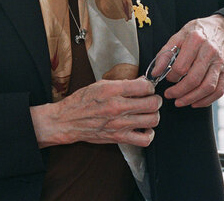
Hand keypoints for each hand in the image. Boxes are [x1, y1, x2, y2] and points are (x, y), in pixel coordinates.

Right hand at [30, 77, 160, 147]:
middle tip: (151, 99)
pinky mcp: (119, 137)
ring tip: (148, 112)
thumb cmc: (82, 101)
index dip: (150, 86)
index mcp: (113, 90)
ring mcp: (119, 124)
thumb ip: (123, 83)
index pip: (145, 86)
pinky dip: (149, 134)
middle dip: (155, 100)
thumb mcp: (101, 84)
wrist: (67, 120)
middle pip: (152, 104)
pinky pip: (144, 139)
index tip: (147, 87)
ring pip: (152, 120)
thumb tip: (142, 82)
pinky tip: (144, 127)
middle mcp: (118, 107)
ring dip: (154, 115)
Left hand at [158, 14, 223, 107]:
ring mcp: (220, 62)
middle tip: (170, 95)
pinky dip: (206, 101)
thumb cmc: (196, 34)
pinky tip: (195, 102)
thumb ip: (165, 54)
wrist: (220, 30)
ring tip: (180, 102)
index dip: (171, 77)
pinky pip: (219, 91)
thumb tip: (155, 73)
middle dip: (179, 92)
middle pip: (194, 79)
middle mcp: (210, 51)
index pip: (181, 66)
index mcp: (196, 40)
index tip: (167, 79)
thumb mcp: (178, 37)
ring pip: (208, 87)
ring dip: (192, 98)